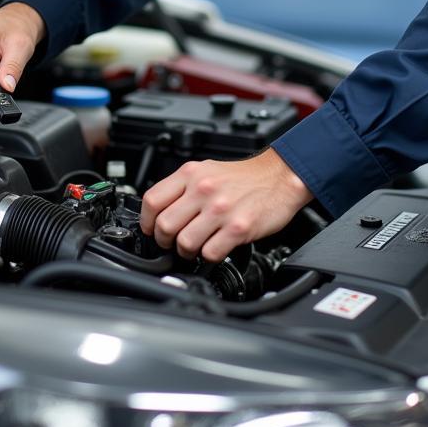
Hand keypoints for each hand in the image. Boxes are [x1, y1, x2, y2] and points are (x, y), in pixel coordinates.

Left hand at [140, 149, 313, 261]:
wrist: (280, 177)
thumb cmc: (244, 177)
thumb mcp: (207, 169)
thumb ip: (183, 187)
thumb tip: (159, 210)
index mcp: (191, 174)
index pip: (152, 200)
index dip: (147, 222)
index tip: (151, 230)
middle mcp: (203, 190)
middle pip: (165, 226)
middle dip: (165, 241)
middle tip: (173, 243)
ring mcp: (220, 209)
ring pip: (184, 243)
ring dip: (186, 252)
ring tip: (194, 248)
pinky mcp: (238, 228)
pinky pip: (210, 253)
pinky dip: (209, 256)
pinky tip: (214, 248)